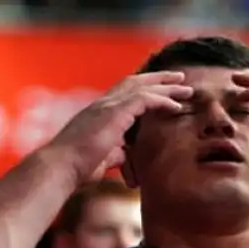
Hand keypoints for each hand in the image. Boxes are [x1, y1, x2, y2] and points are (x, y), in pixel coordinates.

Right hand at [48, 71, 193, 182]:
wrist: (62, 168)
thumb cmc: (78, 168)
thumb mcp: (104, 157)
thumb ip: (117, 152)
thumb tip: (126, 154)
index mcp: (99, 112)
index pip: (124, 93)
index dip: (144, 89)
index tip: (163, 91)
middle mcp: (103, 104)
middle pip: (135, 82)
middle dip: (158, 79)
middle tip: (179, 79)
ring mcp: (107, 105)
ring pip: (142, 87)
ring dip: (166, 87)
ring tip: (186, 88)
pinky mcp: (114, 112)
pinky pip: (144, 99)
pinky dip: (162, 101)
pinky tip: (176, 107)